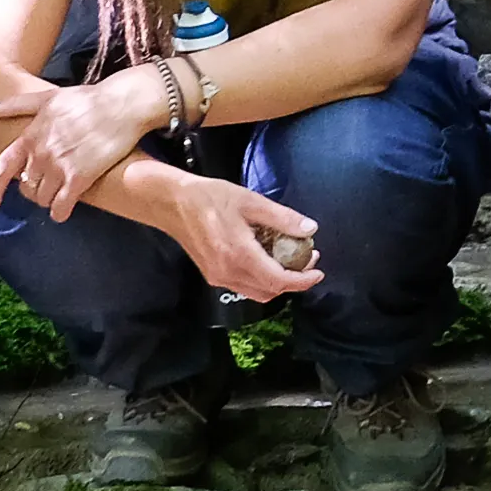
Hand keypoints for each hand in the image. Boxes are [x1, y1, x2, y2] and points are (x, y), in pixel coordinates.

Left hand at [0, 72, 171, 215]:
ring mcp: (59, 166)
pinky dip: (60, 212)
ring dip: (48, 200)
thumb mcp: (48, 98)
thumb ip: (18, 105)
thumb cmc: (87, 100)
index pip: (2, 167)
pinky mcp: (79, 177)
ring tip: (59, 194)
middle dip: (35, 189)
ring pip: (42, 198)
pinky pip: (61, 206)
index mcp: (31, 135)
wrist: (121, 105)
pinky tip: (63, 211)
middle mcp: (41, 153)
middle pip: (27, 186)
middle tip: (48, 186)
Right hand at [152, 170, 324, 302]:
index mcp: (239, 255)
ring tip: (291, 259)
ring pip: (257, 292)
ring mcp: (218, 277)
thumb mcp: (251, 201)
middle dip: (294, 280)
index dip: (302, 280)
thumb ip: (282, 218)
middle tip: (308, 258)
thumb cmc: (210, 198)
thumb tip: (310, 229)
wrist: (172, 203)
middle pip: (270, 291)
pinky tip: (267, 258)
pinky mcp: (212, 275)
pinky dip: (261, 279)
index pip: (278, 281)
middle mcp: (228, 273)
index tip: (318, 271)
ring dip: (278, 282)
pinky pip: (244, 286)